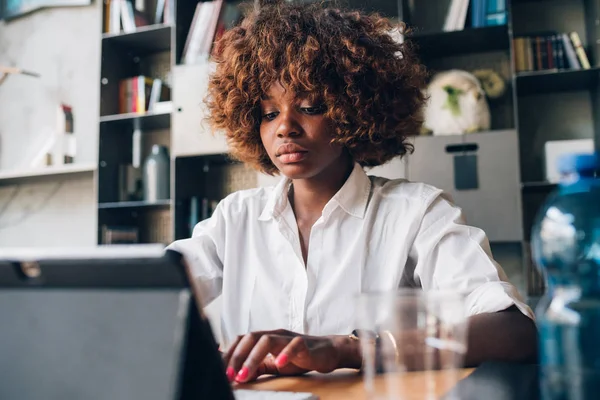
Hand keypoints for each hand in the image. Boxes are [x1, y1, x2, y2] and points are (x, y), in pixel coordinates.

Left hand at [222, 329, 361, 382]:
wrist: (327, 352)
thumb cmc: (299, 357)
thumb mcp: (274, 364)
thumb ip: (257, 366)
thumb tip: (236, 374)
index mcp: (265, 338)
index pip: (242, 340)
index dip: (230, 354)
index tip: (221, 371)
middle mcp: (275, 334)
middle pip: (250, 337)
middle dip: (237, 356)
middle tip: (230, 375)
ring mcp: (289, 338)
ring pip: (267, 340)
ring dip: (253, 358)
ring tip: (245, 375)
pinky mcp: (304, 343)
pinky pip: (294, 345)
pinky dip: (285, 353)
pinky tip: (279, 364)